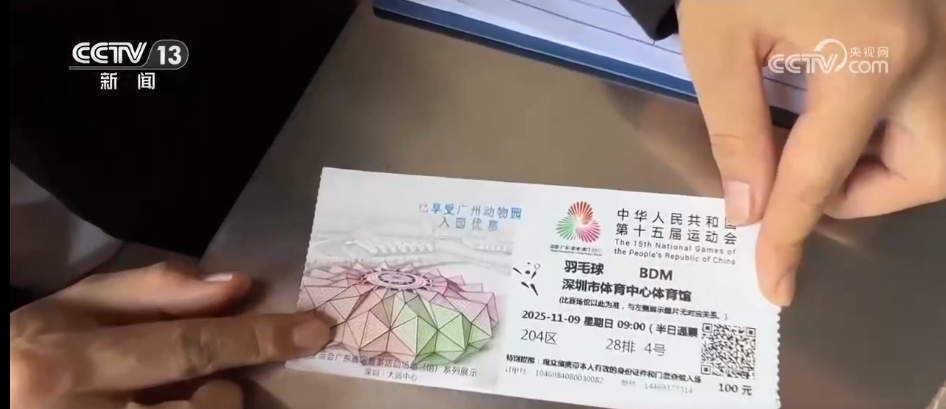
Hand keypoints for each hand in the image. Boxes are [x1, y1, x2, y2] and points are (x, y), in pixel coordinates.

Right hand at [10, 262, 330, 408]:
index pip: (188, 347)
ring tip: (186, 399)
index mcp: (71, 363)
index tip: (314, 330)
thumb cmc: (33, 348)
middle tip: (220, 385)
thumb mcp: (79, 305)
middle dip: (227, 394)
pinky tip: (171, 404)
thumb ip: (156, 292)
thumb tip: (237, 287)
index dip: (258, 339)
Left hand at [677, 0, 945, 305]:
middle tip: (801, 183)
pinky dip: (890, 119)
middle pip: (928, 168)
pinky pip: (930, 95)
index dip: (791, 236)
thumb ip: (737, 130)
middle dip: (863, 194)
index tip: (773, 284)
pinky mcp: (931, 17)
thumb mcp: (719, 41)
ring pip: (942, 137)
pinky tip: (832, 100)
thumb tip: (751, 208)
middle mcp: (933, 51)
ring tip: (813, 144)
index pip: (822, 178)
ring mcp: (944, 30)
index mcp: (874, 57)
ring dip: (886, 160)